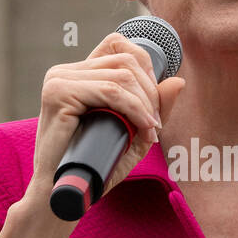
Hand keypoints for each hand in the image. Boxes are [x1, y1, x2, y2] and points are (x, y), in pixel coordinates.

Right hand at [28, 32, 186, 203]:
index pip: (118, 44)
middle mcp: (64, 71)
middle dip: (151, 91)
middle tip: (155, 124)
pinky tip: (144, 126)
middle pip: (126, 60)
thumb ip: (153, 107)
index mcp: (77, 74)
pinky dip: (134, 109)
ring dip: (146, 103)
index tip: (154, 103)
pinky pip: (109, 91)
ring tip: (151, 129)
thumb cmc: (96, 166)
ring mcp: (59, 80)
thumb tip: (179, 81)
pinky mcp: (58, 94)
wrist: (65, 193)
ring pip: (121, 76)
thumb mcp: (132, 132)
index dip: (146, 67)